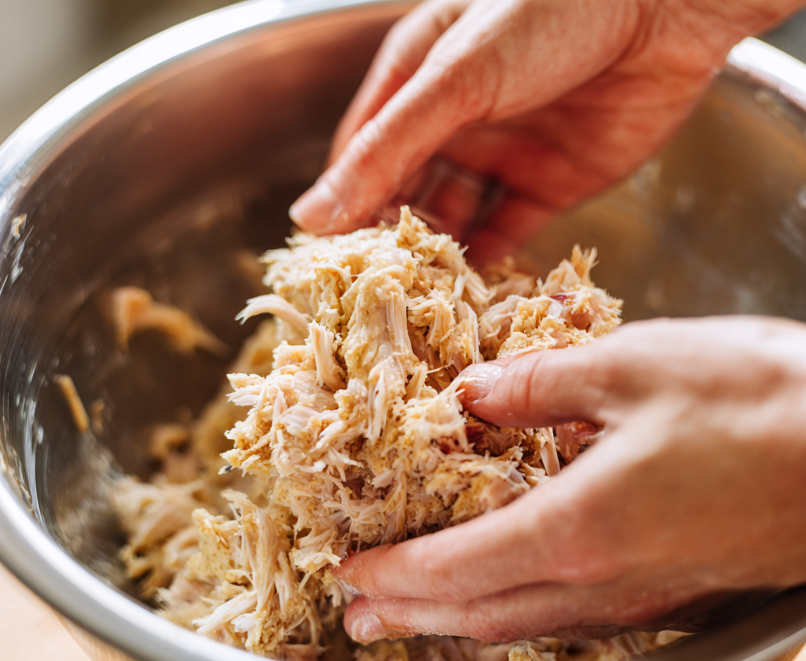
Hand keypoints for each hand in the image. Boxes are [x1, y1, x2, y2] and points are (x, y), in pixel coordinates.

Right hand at [290, 0, 797, 260]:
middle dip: (393, 249)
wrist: (664, 7)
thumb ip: (386, 153)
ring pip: (455, 224)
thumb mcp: (454, 82)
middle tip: (374, 308)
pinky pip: (508, 237)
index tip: (330, 273)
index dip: (344, 214)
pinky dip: (491, 270)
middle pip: (406, 199)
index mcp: (414, 78)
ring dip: (440, 265)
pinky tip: (473, 305)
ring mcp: (500, 154)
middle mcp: (452, 119)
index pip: (361, 160)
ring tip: (421, 314)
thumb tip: (311, 219)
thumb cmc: (551, 13)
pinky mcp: (549, 185)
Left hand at [335, 316, 805, 643]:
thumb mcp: (639, 365)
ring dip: (457, 625)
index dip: (391, 576)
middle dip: (407, 618)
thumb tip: (474, 392)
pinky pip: (574, 621)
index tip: (346, 573)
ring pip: (524, 626)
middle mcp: (597, 585)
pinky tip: (513, 600)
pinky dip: (520, 615)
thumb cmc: (767, 406)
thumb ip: (540, 384)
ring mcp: (640, 601)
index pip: (451, 570)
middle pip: (476, 616)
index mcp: (574, 530)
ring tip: (412, 621)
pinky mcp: (674, 599)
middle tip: (356, 619)